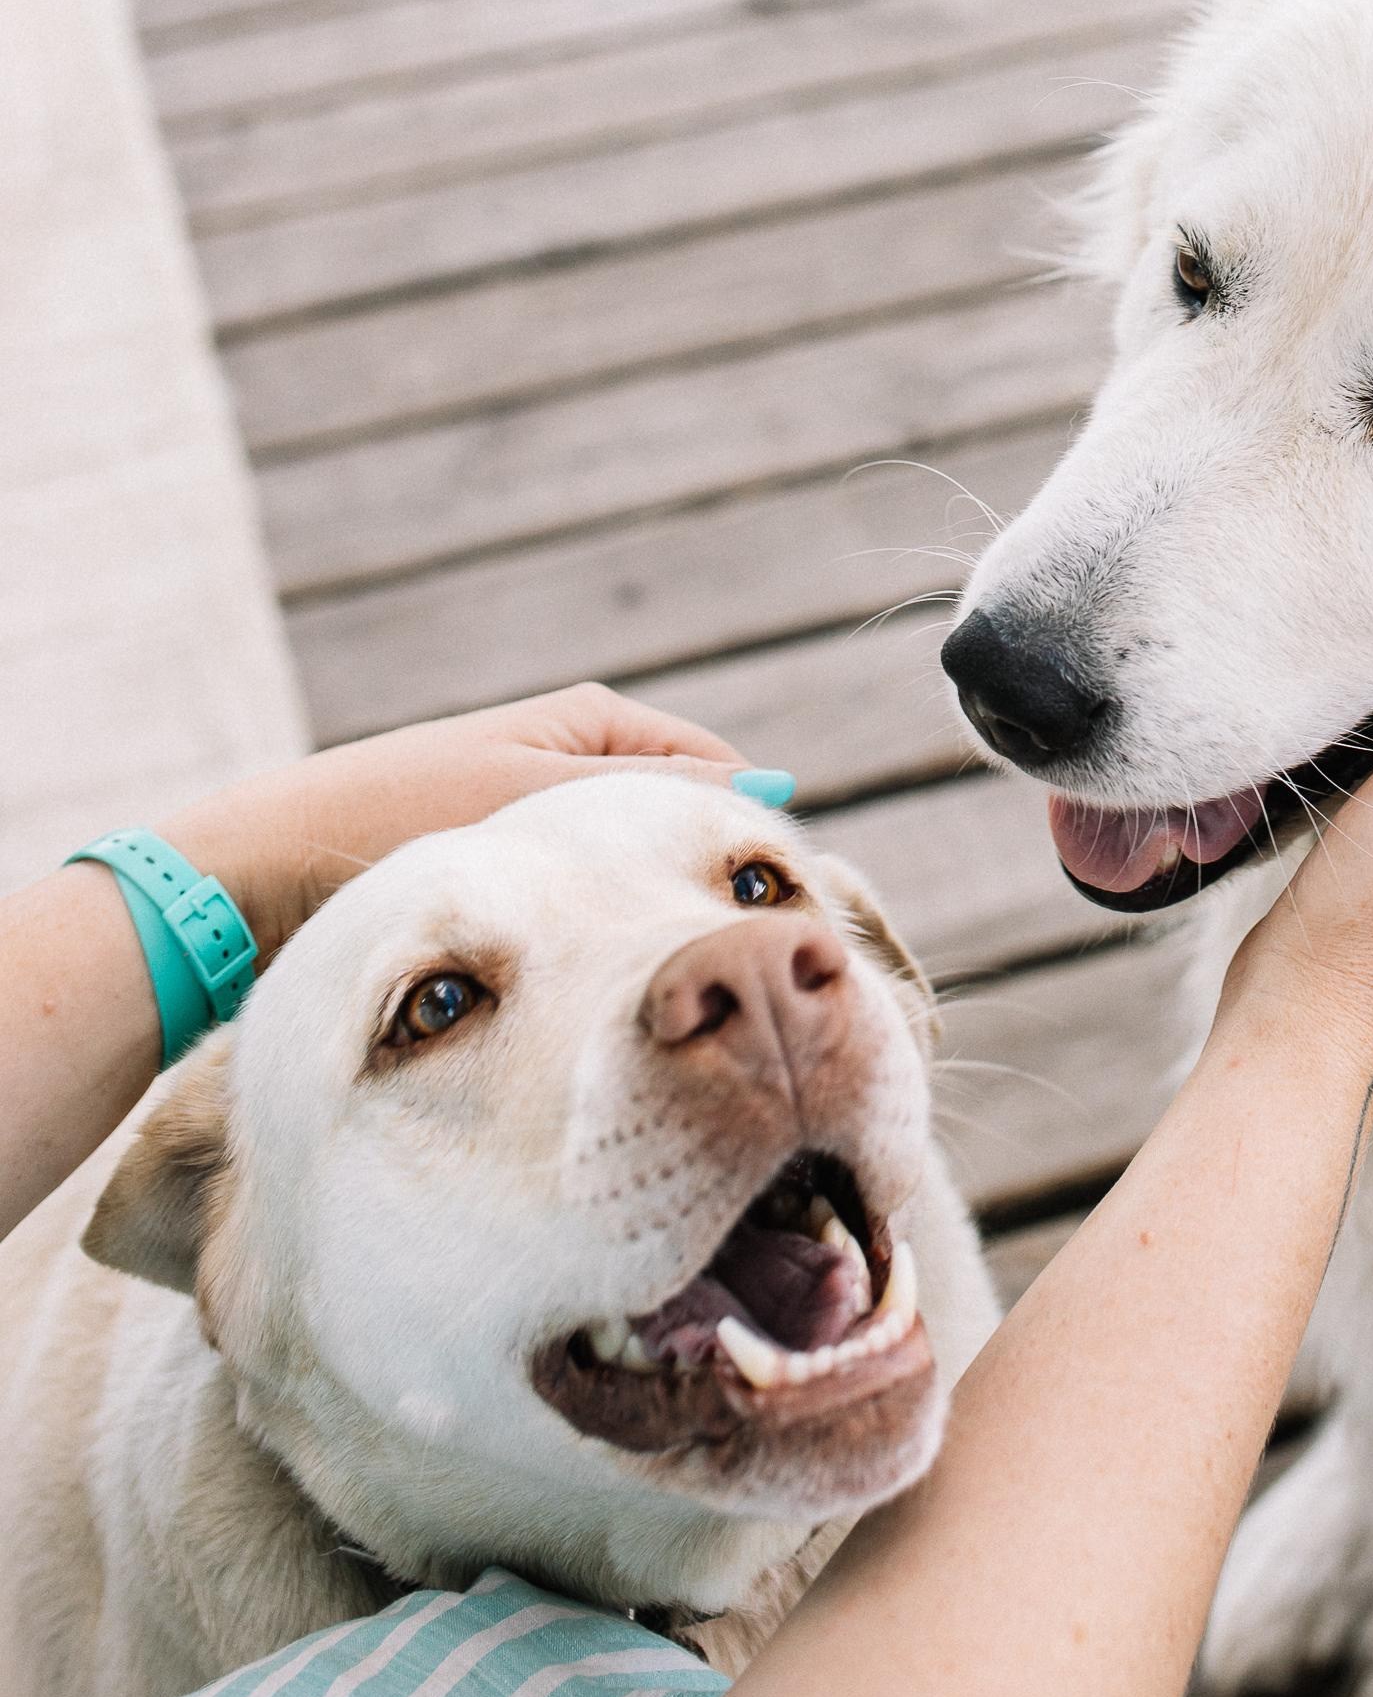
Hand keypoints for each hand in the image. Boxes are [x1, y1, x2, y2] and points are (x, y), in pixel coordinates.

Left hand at [161, 684, 747, 958]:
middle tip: (721, 950)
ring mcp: (545, 818)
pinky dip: (600, 930)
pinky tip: (603, 974)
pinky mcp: (510, 872)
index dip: (749, 834)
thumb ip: (654, 794)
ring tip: (661, 966)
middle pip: (681, 823)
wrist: (273, 868)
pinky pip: (585, 900)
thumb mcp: (540, 797)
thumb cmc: (403, 814)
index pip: (719, 771)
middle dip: (701, 879)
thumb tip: (769, 787)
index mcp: (594, 721)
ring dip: (647, 913)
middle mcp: (576, 763)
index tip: (775, 907)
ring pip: (634, 869)